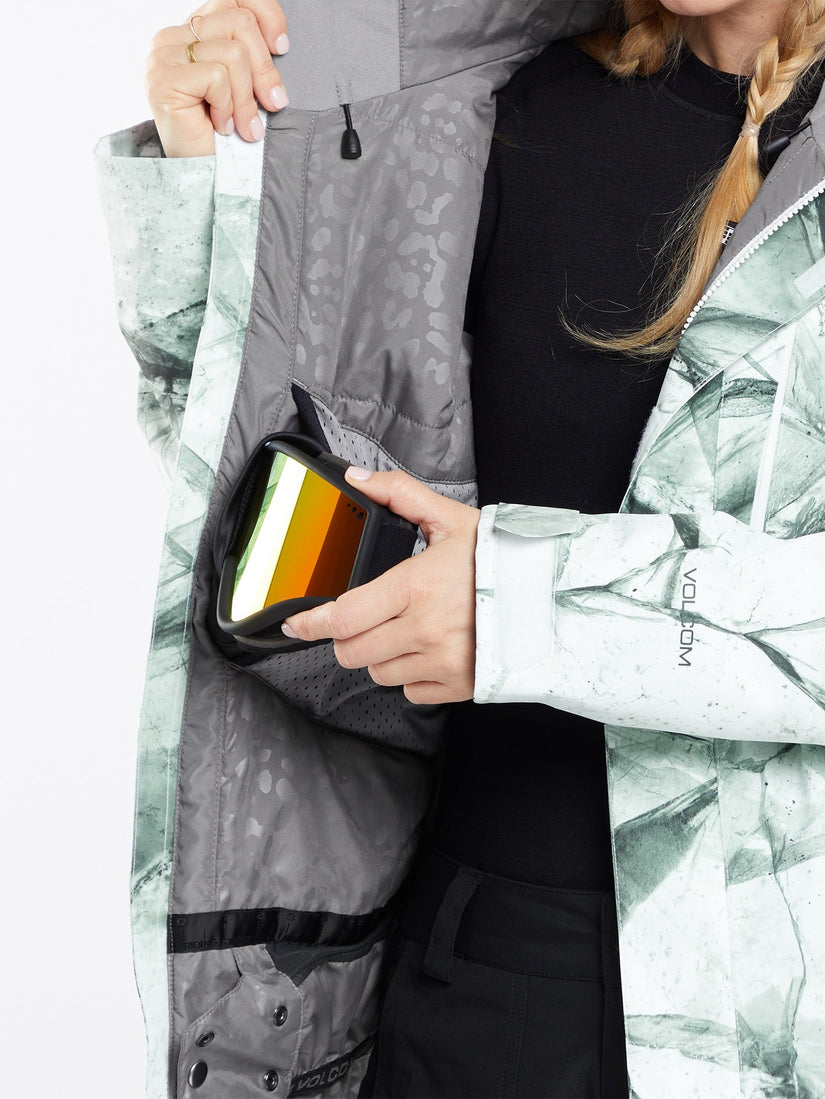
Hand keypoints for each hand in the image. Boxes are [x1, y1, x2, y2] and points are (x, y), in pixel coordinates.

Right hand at [146, 1, 288, 157]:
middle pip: (238, 22)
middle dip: (265, 68)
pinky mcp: (163, 80)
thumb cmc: (226, 134)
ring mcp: (163, 57)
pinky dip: (228, 106)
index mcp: (192, 30)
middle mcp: (172, 36)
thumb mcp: (243, 85)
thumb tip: (280, 43)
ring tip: (244, 125)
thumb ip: (249, 54)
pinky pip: (217, 77)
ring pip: (233, 53)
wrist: (200, 175)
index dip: (266, 13)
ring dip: (247, 97)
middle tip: (274, 103)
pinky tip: (221, 125)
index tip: (283, 46)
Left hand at [283, 468, 480, 704]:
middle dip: (349, 636)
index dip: (310, 623)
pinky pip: (410, 691)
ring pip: (378, 673)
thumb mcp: (451, 519)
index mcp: (415, 587)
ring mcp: (441, 663)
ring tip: (411, 629)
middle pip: (351, 651)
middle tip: (369, 618)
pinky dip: (413, 675)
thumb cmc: (502, 560)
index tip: (295, 625)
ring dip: (382, 655)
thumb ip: (399, 494)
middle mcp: (424, 629)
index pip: (343, 616)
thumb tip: (357, 478)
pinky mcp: (457, 687)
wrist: (553, 599)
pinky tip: (433, 650)